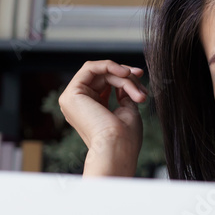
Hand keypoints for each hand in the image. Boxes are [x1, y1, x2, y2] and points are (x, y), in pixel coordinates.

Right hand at [58, 60, 147, 175]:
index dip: (126, 78)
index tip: (142, 81)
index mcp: (91, 109)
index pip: (107, 83)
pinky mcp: (72, 94)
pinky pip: (90, 68)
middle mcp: (79, 104)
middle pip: (104, 76)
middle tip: (143, 91)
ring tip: (138, 93)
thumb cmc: (125, 137)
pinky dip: (109, 66)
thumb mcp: (127, 109)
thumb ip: (124, 92)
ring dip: (124, 78)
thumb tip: (126, 76)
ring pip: (101, 73)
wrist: (117, 148)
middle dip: (128, 79)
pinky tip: (125, 73)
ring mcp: (72, 99)